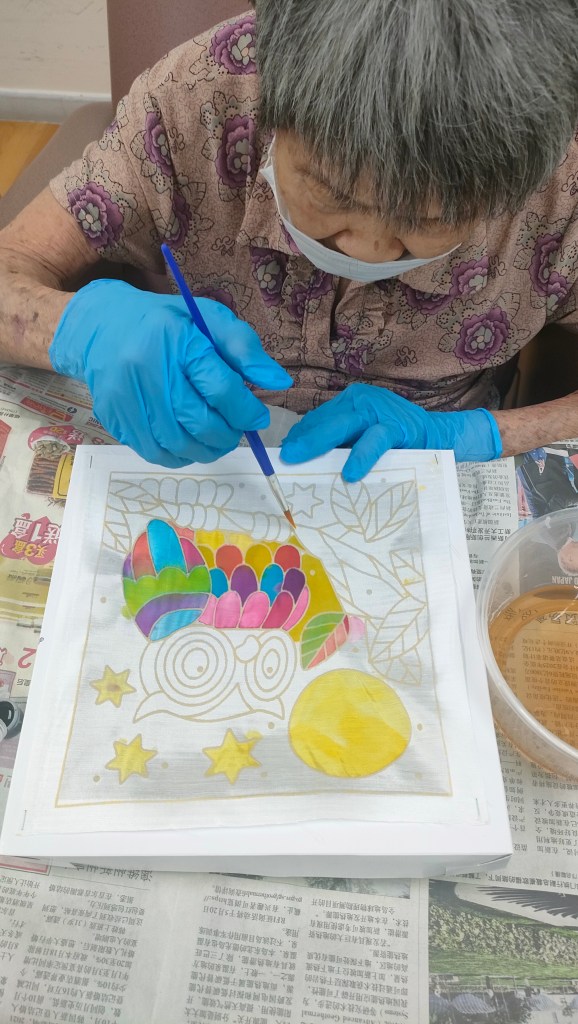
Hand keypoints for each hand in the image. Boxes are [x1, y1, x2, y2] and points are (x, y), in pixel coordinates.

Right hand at [49, 280, 291, 466]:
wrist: (102, 329)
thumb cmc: (164, 324)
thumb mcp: (208, 319)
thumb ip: (244, 349)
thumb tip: (279, 382)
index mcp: (176, 340)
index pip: (220, 388)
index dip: (246, 411)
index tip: (257, 417)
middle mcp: (147, 370)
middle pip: (199, 421)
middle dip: (228, 434)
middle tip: (237, 430)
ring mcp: (127, 398)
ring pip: (178, 444)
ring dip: (207, 450)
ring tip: (217, 439)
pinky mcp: (115, 418)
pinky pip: (155, 453)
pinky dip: (180, 456)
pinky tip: (190, 444)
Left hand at [280, 382, 501, 480]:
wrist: (438, 435)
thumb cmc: (396, 443)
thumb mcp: (362, 440)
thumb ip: (337, 446)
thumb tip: (302, 460)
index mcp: (349, 403)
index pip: (316, 419)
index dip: (299, 438)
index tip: (283, 457)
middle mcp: (360, 400)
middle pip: (324, 420)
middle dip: (302, 439)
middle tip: (284, 456)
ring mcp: (378, 409)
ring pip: (343, 425)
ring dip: (320, 443)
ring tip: (301, 459)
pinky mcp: (396, 425)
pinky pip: (374, 440)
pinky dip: (361, 456)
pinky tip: (350, 473)